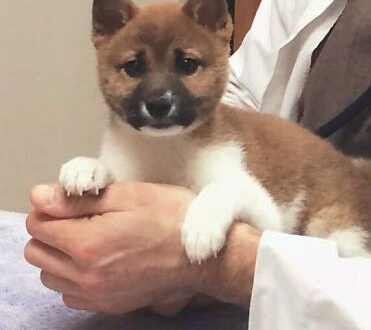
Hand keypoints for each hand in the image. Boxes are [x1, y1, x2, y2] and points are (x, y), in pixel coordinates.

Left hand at [24, 182, 260, 313]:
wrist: (203, 254)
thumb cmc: (172, 217)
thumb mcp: (130, 195)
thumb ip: (81, 198)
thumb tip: (39, 196)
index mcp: (88, 243)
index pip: (37, 225)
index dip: (51, 207)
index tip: (73, 200)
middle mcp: (85, 275)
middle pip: (36, 252)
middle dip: (50, 231)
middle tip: (80, 216)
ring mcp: (96, 294)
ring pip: (50, 275)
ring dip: (59, 255)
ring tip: (91, 237)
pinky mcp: (107, 305)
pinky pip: (69, 294)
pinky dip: (73, 276)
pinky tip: (98, 260)